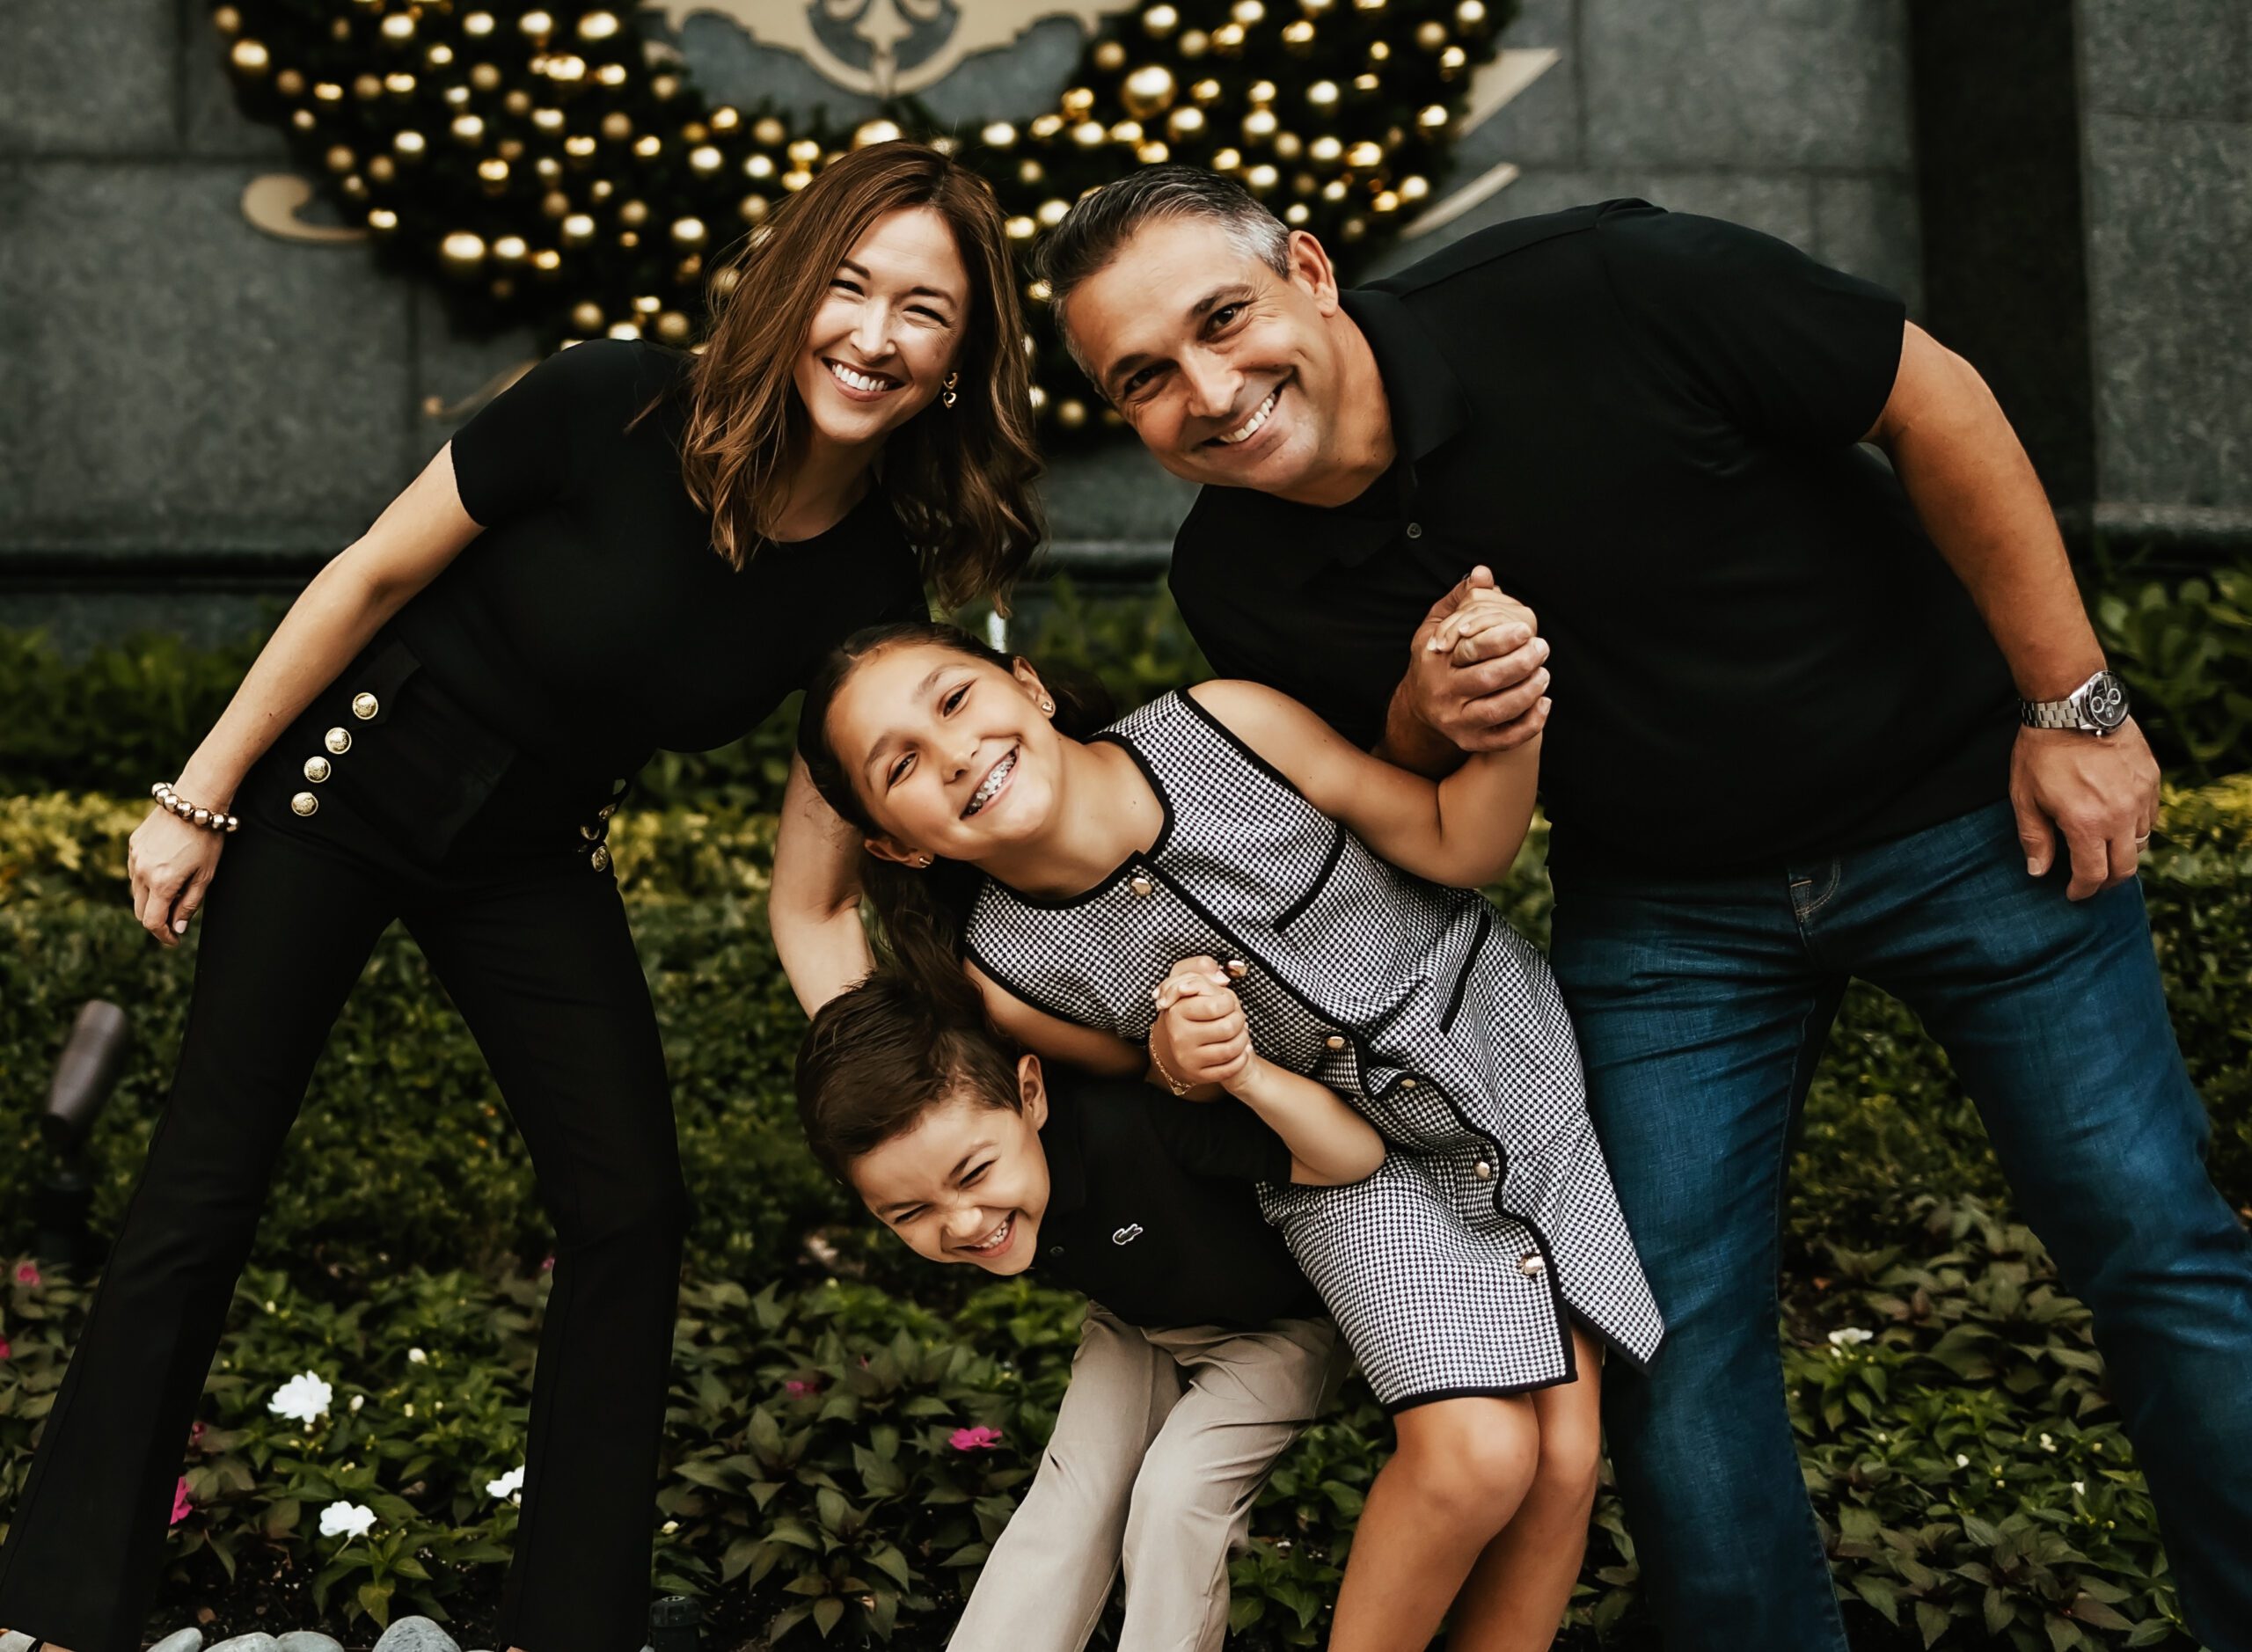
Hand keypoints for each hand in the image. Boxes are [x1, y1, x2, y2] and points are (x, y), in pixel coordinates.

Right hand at [127, 806, 227, 947]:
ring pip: (135, 891)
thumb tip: (177, 928)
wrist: (195, 801)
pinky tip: (164, 874)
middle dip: (155, 920)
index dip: (163, 935)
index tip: (175, 940)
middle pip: (140, 910)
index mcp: (162, 883)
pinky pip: (135, 871)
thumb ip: (189, 903)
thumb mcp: (205, 875)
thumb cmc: (207, 839)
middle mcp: (142, 872)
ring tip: (173, 896)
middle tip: (174, 922)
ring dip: (150, 900)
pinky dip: (146, 880)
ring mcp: (134, 857)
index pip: (152, 922)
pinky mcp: (133, 844)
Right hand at [1150, 958, 1255, 1090]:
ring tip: (1241, 1032)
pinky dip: (1240, 1058)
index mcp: (1177, 1012)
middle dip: (1240, 1020)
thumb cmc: (1187, 1010)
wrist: (1172, 1046)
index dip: (1230, 1003)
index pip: (1217, 1005)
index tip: (1227, 1003)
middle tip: (1238, 1018)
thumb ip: (1201, 968)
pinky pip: (1229, 1069)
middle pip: (1228, 1027)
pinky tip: (1240, 1050)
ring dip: (1244, 1039)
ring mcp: (1188, 1059)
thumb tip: (1222, 976)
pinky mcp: (1198, 1076)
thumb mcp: (1189, 983)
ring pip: (1231, 1049)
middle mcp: (1179, 1037)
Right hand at [1403, 566, 1550, 753]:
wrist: (1420, 706)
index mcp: (1436, 661)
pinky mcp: (1471, 742)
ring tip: (1544, 674)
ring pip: (1498, 709)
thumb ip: (1461, 599)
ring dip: (1528, 691)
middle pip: (1487, 679)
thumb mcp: (1438, 625)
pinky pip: (1504, 738)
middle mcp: (1443, 693)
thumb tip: (1483, 573)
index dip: (1502, 639)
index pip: (1471, 649)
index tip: (1527, 630)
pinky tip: (1544, 703)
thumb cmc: (1438, 659)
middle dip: (1521, 663)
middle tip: (1542, 648)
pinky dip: (1530, 723)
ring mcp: (1456, 721)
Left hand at [2010, 719, 2159, 900]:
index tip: (2074, 894)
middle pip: (2125, 867)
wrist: (2072, 706)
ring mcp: (2141, 797)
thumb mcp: (2025, 797)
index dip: (2083, 890)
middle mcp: (2120, 815)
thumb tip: (2038, 871)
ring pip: (2141, 842)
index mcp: (2086, 824)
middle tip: (2092, 880)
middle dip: (2107, 880)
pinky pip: (2150, 816)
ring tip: (2103, 849)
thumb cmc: (2042, 752)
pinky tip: (2117, 822)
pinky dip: (2135, 826)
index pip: (2093, 875)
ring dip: (2123, 852)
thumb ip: (2034, 838)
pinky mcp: (2152, 779)